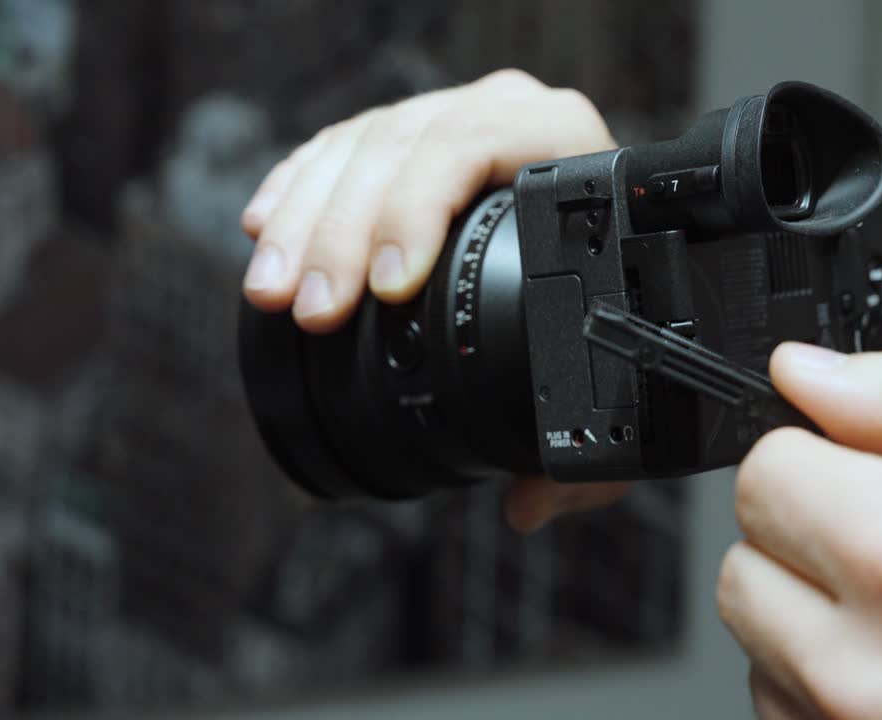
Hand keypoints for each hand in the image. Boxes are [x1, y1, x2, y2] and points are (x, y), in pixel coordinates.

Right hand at [238, 69, 627, 530]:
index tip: (387, 287)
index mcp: (565, 144)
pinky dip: (298, 189)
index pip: (477, 144)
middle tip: (313, 309)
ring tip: (273, 290)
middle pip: (403, 145)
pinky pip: (337, 148)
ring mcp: (450, 118)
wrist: (608, 221)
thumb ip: (588, 449)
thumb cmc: (615, 293)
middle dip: (344, 232)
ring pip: (359, 147)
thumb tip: (529, 503)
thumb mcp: (613, 372)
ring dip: (306, 220)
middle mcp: (505, 116)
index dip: (419, 210)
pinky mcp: (405, 137)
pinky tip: (266, 228)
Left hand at [717, 343, 881, 719]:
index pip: (766, 473)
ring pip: (756, 631)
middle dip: (809, 531)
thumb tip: (806, 373)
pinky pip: (777, 698)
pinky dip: (821, 673)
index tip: (872, 474)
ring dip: (810, 607)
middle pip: (745, 556)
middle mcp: (864, 670)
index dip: (820, 458)